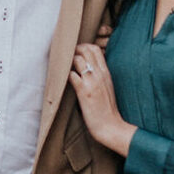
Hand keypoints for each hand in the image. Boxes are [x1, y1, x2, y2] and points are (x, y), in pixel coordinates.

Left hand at [69, 42, 136, 157]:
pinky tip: (62, 80)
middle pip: (86, 50)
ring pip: (77, 59)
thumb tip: (88, 68)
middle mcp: (99, 74)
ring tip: (62, 68)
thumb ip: (100, 76)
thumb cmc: (107, 109)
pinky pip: (71, 75)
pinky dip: (64, 74)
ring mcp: (92, 82)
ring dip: (67, 61)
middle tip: (66, 58)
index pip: (95, 49)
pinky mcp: (84, 92)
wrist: (111, 126)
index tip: (76, 53)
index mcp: (106, 72)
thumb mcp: (107, 88)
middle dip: (74, 50)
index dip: (83, 47)